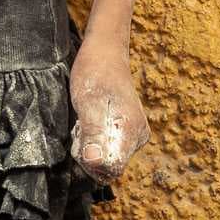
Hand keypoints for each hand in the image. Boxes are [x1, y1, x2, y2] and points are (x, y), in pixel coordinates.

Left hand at [69, 36, 150, 184]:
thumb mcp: (87, 102)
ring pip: (107, 155)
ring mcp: (135, 133)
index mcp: (131, 131)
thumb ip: (93, 133)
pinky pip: (109, 146)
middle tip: (81, 124)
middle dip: (89, 152)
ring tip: (84, 119)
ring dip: (90, 143)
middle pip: (109, 165)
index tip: (81, 136)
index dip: (90, 160)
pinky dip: (95, 137)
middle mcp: (138, 136)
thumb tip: (95, 163)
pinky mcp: (127, 129)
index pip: (112, 169)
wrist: (105, 51)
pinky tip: (89, 120)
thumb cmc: (95, 72)